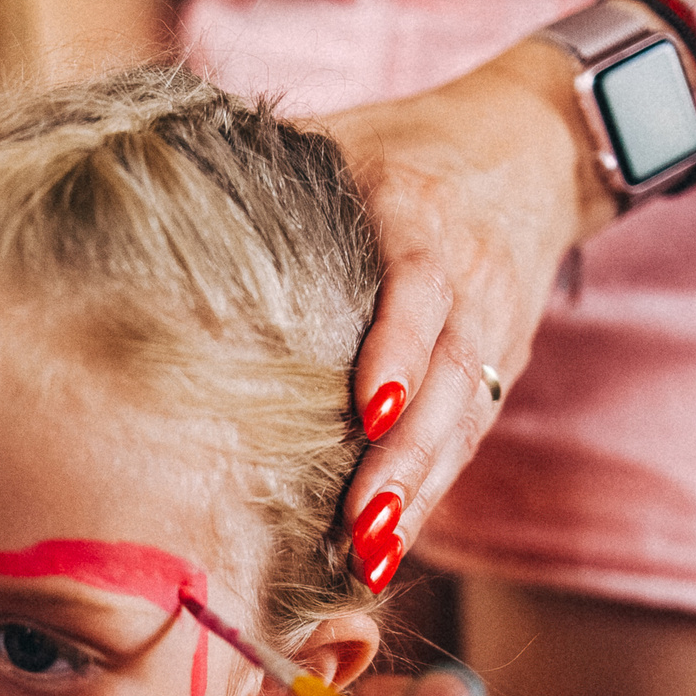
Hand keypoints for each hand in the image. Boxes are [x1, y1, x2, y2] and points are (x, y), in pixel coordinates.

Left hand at [320, 42, 613, 588]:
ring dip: (419, 491)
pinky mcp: (499, 368)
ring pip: (461, 420)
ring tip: (372, 556)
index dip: (398, 350)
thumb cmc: (410, 145)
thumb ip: (272, 167)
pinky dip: (431, 491)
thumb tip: (158, 180)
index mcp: (424, 216)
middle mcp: (469, 280)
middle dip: (407, 458)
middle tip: (362, 526)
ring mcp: (491, 330)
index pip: (420, 290)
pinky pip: (465, 436)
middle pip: (447, 377)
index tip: (371, 411)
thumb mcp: (348, 138)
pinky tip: (389, 547)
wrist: (536, 149)